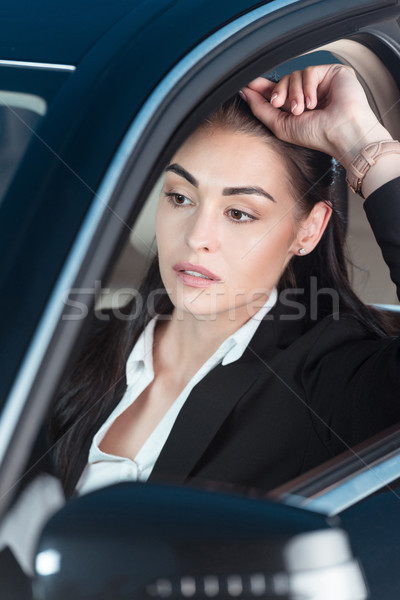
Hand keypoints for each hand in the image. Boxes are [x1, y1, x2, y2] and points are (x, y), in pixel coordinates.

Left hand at [241, 64, 390, 169]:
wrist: (342, 133)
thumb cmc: (318, 135)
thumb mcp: (281, 126)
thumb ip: (261, 109)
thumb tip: (245, 93)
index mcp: (297, 106)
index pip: (277, 91)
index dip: (261, 87)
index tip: (246, 84)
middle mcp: (308, 94)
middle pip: (283, 80)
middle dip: (279, 92)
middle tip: (282, 106)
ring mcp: (320, 83)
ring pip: (294, 75)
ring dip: (294, 93)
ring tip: (304, 110)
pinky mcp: (332, 73)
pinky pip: (308, 71)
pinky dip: (307, 87)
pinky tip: (314, 102)